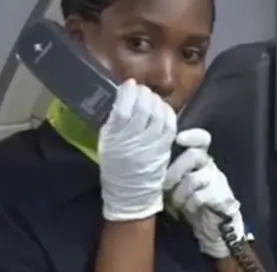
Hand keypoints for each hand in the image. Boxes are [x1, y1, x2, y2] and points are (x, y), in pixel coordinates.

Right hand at [99, 78, 176, 221]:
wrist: (130, 193)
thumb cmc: (114, 165)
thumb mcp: (106, 141)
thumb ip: (114, 120)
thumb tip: (123, 98)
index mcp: (117, 137)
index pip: (125, 108)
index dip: (128, 92)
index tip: (129, 84)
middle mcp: (136, 139)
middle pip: (144, 108)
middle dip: (143, 93)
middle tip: (141, 89)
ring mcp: (153, 143)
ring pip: (159, 114)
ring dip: (156, 100)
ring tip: (151, 97)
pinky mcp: (165, 147)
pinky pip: (170, 124)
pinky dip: (167, 112)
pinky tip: (162, 107)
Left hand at [163, 129, 245, 258]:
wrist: (213, 229)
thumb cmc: (191, 204)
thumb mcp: (180, 185)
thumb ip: (172, 172)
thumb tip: (150, 164)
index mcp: (201, 160)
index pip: (202, 139)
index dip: (192, 135)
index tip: (178, 138)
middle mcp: (211, 166)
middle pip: (195, 155)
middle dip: (174, 171)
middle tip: (164, 186)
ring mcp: (218, 181)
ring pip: (194, 178)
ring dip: (180, 193)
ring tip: (176, 203)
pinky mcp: (222, 197)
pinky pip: (200, 196)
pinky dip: (190, 204)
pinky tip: (188, 210)